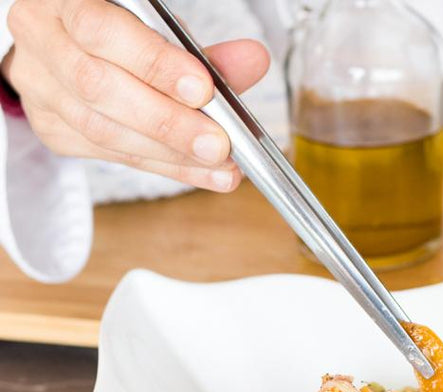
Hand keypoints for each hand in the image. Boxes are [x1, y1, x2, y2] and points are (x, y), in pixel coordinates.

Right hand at [1, 0, 270, 191]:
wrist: (69, 44)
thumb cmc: (119, 29)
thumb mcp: (156, 25)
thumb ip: (198, 48)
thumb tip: (252, 61)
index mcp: (60, 2)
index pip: (100, 31)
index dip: (153, 63)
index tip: (202, 89)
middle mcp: (40, 42)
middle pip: (99, 88)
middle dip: (167, 121)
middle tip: (219, 143)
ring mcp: (40, 89)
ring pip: (102, 130)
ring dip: (171, 154)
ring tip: (221, 164)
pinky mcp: (53, 129)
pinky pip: (113, 155)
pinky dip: (166, 166)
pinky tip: (204, 172)